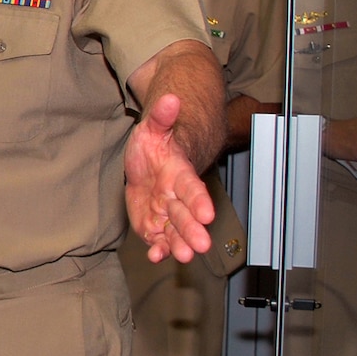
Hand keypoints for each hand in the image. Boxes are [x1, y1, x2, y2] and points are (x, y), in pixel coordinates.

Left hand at [125, 93, 215, 263]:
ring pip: (174, 230)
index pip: (191, 188)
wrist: (148, 161)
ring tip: (183, 256)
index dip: (199, 200)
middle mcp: (175, 197)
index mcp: (179, 173)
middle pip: (185, 214)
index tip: (207, 214)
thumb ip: (162, 116)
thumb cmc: (155, 145)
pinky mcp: (152, 223)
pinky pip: (156, 239)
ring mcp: (165, 212)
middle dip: (193, 230)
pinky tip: (156, 256)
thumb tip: (169, 99)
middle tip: (200, 245)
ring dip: (179, 243)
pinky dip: (158, 249)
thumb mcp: (154, 128)